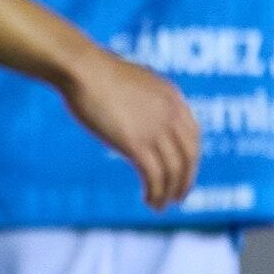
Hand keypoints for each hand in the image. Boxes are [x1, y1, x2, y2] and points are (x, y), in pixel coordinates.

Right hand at [59, 49, 200, 211]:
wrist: (81, 68)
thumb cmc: (93, 70)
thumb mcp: (129, 81)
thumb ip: (140, 98)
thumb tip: (131, 107)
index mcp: (172, 98)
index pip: (192, 136)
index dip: (190, 158)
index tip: (181, 171)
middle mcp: (171, 115)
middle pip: (189, 156)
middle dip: (185, 180)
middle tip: (177, 196)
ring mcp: (156, 130)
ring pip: (174, 171)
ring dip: (169, 192)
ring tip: (160, 205)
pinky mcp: (137, 144)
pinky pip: (155, 176)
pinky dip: (156, 192)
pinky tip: (149, 201)